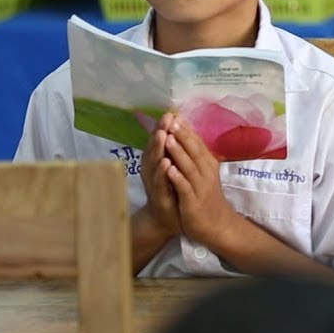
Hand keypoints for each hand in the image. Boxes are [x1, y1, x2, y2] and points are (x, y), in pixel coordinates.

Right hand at [138, 113, 179, 236]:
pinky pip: (160, 182)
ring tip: (163, 134)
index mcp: (158, 162)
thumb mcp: (175, 169)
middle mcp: (153, 170)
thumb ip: (175, 152)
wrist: (168, 220)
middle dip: (160, 131)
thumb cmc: (172, 191)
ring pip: (155, 163)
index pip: (161, 141)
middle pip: (155, 147)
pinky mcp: (159, 196)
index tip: (171, 112)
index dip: (164, 127)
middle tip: (166, 117)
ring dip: (159, 148)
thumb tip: (180, 130)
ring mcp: (154, 183)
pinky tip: (166, 163)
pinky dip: (162, 172)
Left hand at [162, 118, 240, 248]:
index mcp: (208, 165)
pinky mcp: (194, 202)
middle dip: (182, 136)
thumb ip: (196, 158)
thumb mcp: (204, 175)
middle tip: (172, 121)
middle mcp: (206, 173)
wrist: (216, 225)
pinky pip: (185, 187)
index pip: (197, 144)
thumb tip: (189, 138)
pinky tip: (169, 169)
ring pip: (189, 167)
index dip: (187, 130)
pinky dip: (177, 177)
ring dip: (179, 153)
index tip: (176, 115)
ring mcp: (200, 187)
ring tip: (169, 139)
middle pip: (194, 151)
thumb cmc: (206, 198)